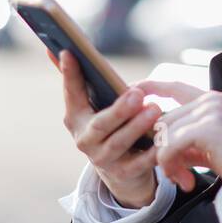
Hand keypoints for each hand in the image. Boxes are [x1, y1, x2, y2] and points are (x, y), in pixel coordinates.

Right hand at [59, 50, 162, 206]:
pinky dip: (152, 152)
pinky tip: (164, 139)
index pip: (71, 93)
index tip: (70, 53)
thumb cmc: (108, 126)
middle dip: (118, 110)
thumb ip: (78, 79)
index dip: (69, 75)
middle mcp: (85, 140)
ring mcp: (103, 159)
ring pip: (119, 143)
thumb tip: (57, 48)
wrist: (120, 171)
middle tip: (137, 94)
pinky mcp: (124, 174)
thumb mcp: (93, 105)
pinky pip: (140, 163)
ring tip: (154, 109)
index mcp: (76, 118)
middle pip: (100, 124)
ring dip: (136, 127)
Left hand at [131, 80, 221, 191]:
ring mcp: (210, 112)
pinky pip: (171, 145)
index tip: (132, 89)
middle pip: (164, 119)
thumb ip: (183, 140)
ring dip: (167, 162)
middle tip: (175, 176)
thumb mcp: (206, 147)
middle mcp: (210, 101)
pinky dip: (170, 165)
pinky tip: (184, 180)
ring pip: (165, 133)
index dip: (151, 86)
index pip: (175, 87)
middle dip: (163, 150)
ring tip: (182, 180)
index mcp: (212, 100)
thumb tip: (154, 145)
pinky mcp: (208, 128)